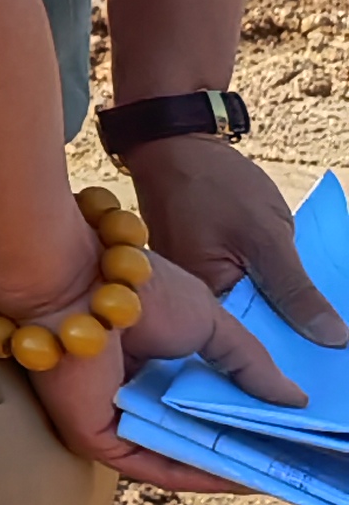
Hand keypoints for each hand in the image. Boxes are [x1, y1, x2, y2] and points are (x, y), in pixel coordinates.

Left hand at [14, 243, 304, 491]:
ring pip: (173, 452)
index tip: (279, 430)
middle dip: (233, 444)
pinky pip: (152, 466)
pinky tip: (237, 476)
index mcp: (142, 357)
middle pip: (185, 430)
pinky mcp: (94, 437)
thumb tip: (292, 399)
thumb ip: (248, 363)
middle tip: (282, 459)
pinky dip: (196, 474)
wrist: (75, 283)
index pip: (193, 400)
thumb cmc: (134, 289)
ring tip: (272, 470)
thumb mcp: (211, 324)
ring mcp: (107, 416)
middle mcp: (123, 389)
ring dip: (221, 463)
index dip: (236, 416)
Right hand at [127, 136, 348, 346]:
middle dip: (288, 334)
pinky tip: (284, 292)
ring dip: (275, 311)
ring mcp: (193, 283)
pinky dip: (261, 292)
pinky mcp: (197, 267)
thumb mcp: (267, 236)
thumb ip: (296, 290)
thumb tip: (334, 339)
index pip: (254, 343)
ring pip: (245, 310)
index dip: (293, 352)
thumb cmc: (215, 184)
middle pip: (248, 331)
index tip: (328, 362)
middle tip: (331, 343)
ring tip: (313, 322)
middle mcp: (190, 300)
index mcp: (201, 299)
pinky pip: (236, 291)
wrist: (173, 142)